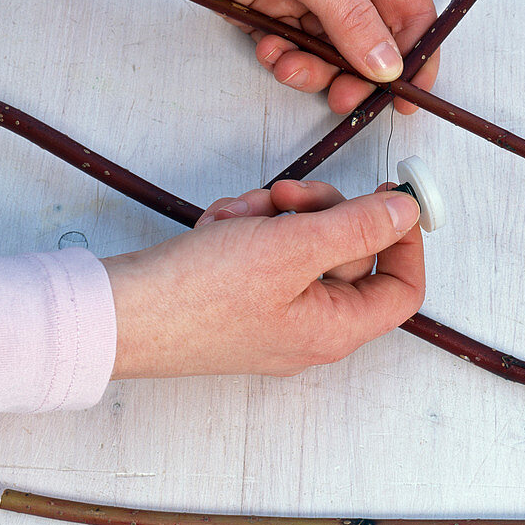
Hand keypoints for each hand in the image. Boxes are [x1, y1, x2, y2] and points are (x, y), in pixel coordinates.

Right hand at [102, 180, 423, 378]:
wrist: (116, 312)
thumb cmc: (199, 293)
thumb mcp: (291, 248)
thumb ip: (356, 228)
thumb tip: (408, 213)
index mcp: (333, 329)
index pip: (401, 289)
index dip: (403, 239)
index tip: (385, 194)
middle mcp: (308, 327)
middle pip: (347, 254)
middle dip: (316, 211)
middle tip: (284, 194)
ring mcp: (272, 313)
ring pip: (301, 243)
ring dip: (272, 216)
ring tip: (237, 214)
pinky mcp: (239, 296)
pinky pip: (263, 250)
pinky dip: (243, 228)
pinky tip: (217, 226)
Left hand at [104, 0, 439, 114]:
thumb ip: (351, 18)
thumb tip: (388, 64)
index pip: (411, 7)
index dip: (416, 53)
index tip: (407, 94)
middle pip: (373, 38)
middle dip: (356, 72)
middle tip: (341, 98)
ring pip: (332, 51)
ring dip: (314, 69)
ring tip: (287, 66)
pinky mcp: (274, 7)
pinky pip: (296, 49)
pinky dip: (285, 59)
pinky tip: (265, 48)